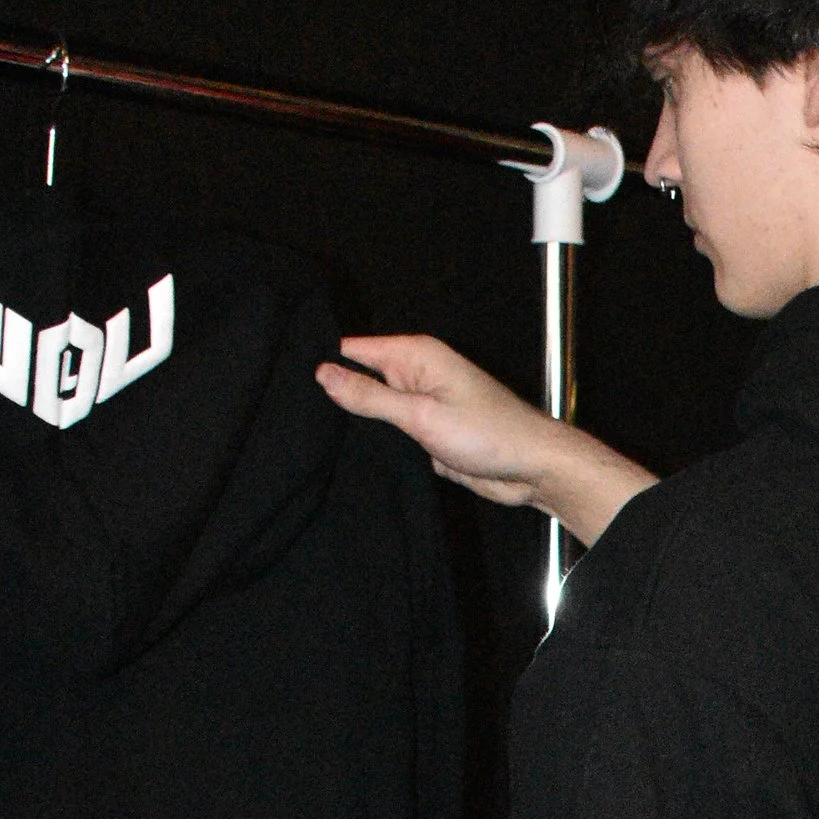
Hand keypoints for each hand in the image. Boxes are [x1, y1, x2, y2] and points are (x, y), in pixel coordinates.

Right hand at [317, 336, 653, 541]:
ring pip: (371, 410)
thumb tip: (323, 373)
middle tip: (297, 418)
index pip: (351, 348)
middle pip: (358, 379)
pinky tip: (350, 457)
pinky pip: (389, 434)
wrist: (532, 470)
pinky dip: (376, 444)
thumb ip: (370, 396)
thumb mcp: (421, 414)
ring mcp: (420, 405)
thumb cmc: (490, 434)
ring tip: (317, 440)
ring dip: (356, 425)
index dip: (321, 363)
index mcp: (414, 355)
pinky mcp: (425, 434)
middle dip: (335, 396)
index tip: (286, 380)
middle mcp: (415, 375)